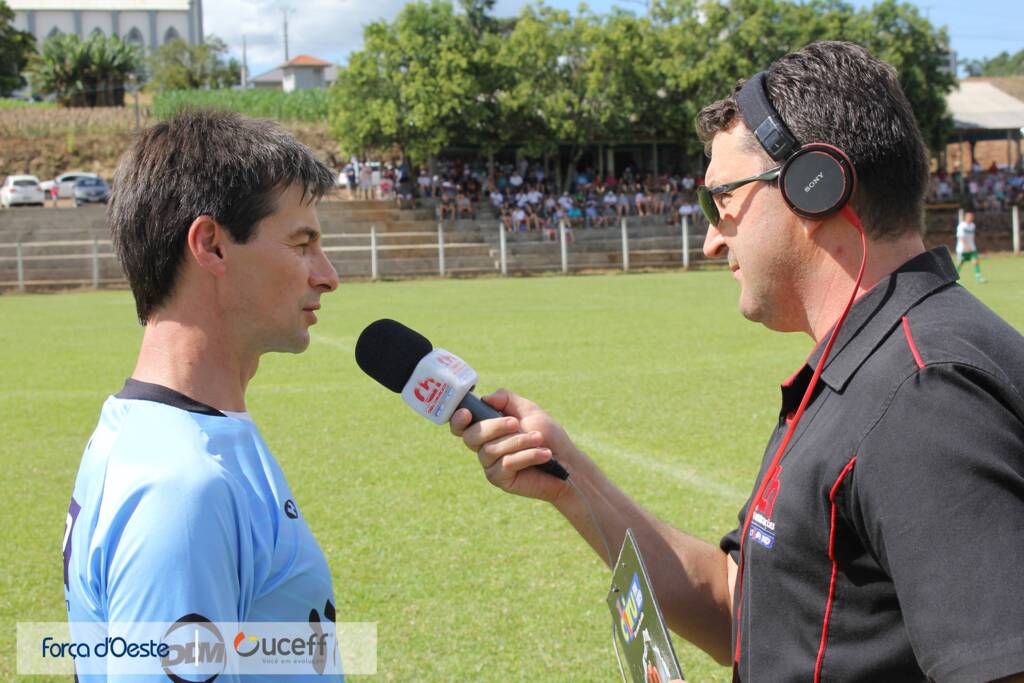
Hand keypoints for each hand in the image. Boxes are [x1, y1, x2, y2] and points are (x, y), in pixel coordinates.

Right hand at [450, 389, 574, 502]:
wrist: (567, 461)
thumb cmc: (548, 435)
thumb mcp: (528, 410)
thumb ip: (507, 400)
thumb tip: (485, 398)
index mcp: (488, 428)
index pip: (462, 425)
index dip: (458, 420)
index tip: (467, 413)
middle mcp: (484, 447)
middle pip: (471, 436)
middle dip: (493, 427)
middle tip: (516, 423)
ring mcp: (490, 464)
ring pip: (490, 450)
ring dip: (518, 441)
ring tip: (539, 439)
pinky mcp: (501, 479)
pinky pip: (506, 464)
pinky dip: (527, 455)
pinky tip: (544, 454)